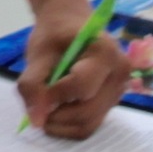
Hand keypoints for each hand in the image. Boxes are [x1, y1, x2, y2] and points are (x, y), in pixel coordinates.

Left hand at [17, 0, 129, 138]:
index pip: (81, 86)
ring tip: (44, 107)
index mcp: (105, 53)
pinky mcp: (111, 103)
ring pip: (89, 123)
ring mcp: (118, 92)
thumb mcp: (37, 54)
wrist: (69, 27)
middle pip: (88, 111)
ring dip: (61, 123)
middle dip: (57, 116)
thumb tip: (36, 121)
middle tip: (36, 108)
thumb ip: (32, 85)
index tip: (35, 95)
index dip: (54, 95)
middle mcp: (119, 75)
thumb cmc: (54, 36)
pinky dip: (68, 124)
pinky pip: (91, 124)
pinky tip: (56, 110)